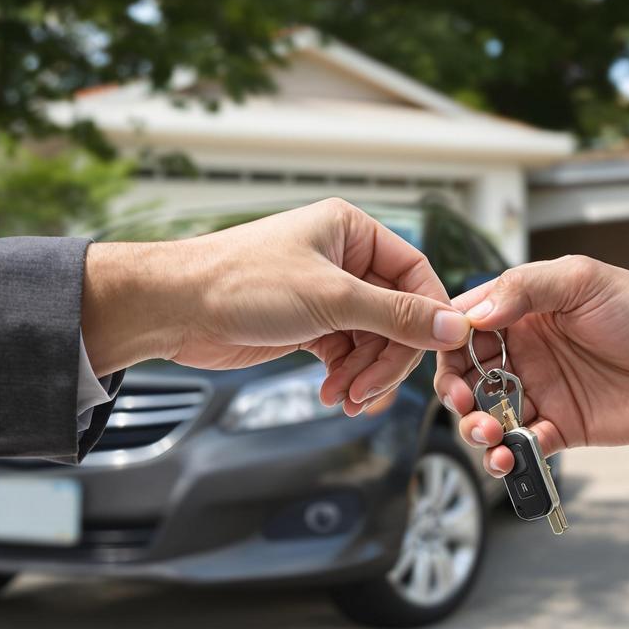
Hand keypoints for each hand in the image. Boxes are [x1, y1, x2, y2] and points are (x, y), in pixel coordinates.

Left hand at [82, 198, 469, 415]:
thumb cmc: (240, 283)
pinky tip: (331, 393)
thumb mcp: (331, 299)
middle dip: (387, 357)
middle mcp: (342, 259)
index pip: (415, 274)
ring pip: (372, 340)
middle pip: (396, 315)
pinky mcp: (307, 324)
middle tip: (370, 389)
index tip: (438, 351)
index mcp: (352, 231)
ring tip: (345, 397)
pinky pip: (346, 354)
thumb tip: (454, 327)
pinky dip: (344, 377)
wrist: (174, 308)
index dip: (429, 316)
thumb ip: (397, 316)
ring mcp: (325, 294)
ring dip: (365, 374)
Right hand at [435, 256, 628, 475]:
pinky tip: (508, 457)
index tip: (449, 359)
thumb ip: (524, 289)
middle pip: (467, 374)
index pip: (466, 326)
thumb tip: (473, 315)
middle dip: (454, 392)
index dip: (448, 344)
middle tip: (463, 403)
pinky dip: (506, 455)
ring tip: (487, 434)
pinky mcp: (563, 427)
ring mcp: (543, 390)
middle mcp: (527, 350)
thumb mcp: (582, 281)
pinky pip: (521, 445)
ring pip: (487, 413)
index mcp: (526, 309)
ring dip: (475, 427)